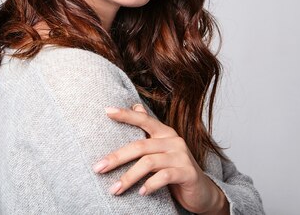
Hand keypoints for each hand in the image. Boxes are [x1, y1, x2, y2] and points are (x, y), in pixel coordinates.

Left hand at [92, 104, 228, 214]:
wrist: (201, 193)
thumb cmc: (175, 170)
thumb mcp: (160, 150)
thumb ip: (148, 133)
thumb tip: (135, 106)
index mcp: (165, 132)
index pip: (143, 119)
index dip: (126, 114)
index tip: (106, 111)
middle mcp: (174, 140)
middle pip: (140, 145)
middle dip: (116, 157)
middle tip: (98, 168)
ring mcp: (182, 156)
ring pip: (149, 162)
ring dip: (128, 177)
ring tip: (114, 189)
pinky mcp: (187, 173)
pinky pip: (164, 176)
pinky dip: (150, 184)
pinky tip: (140, 193)